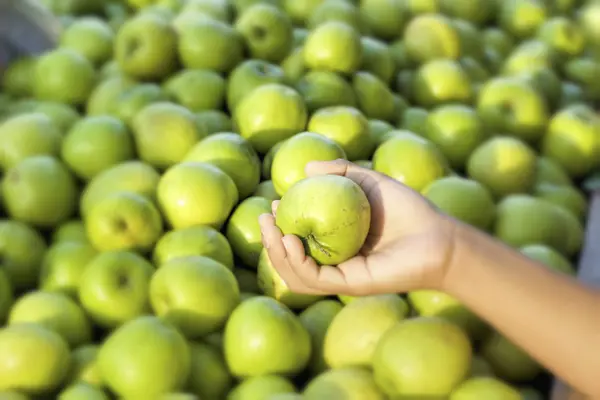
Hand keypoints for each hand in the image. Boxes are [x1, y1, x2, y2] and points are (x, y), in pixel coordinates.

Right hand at [259, 159, 458, 296]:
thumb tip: (307, 167)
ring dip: (276, 254)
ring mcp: (341, 275)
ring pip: (295, 274)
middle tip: (263, 219)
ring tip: (272, 231)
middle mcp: (334, 261)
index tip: (273, 205)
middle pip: (290, 260)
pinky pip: (314, 279)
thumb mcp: (370, 181)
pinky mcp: (350, 284)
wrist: (436, 235)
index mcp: (334, 242)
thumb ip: (342, 172)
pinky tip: (290, 241)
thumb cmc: (408, 209)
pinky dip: (296, 263)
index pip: (297, 240)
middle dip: (269, 242)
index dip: (279, 226)